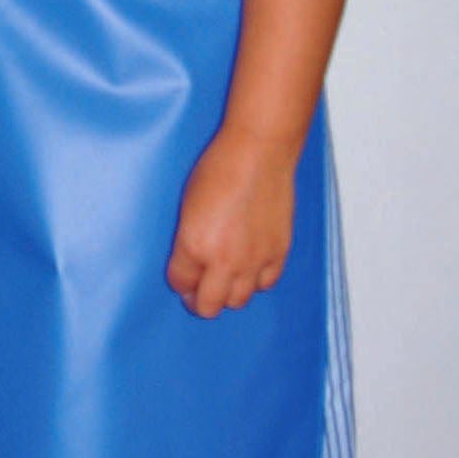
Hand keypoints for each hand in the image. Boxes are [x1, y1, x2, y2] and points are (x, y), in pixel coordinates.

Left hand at [165, 126, 296, 318]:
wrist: (259, 152)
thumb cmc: (221, 167)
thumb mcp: (188, 203)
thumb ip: (188, 238)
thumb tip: (191, 260)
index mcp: (194, 244)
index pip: (180, 283)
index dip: (180, 282)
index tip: (183, 279)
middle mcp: (224, 259)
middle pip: (209, 305)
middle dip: (200, 300)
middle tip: (200, 289)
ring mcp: (254, 259)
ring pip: (238, 301)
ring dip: (229, 292)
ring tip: (226, 277)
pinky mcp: (278, 253)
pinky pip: (266, 284)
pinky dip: (256, 280)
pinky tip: (251, 266)